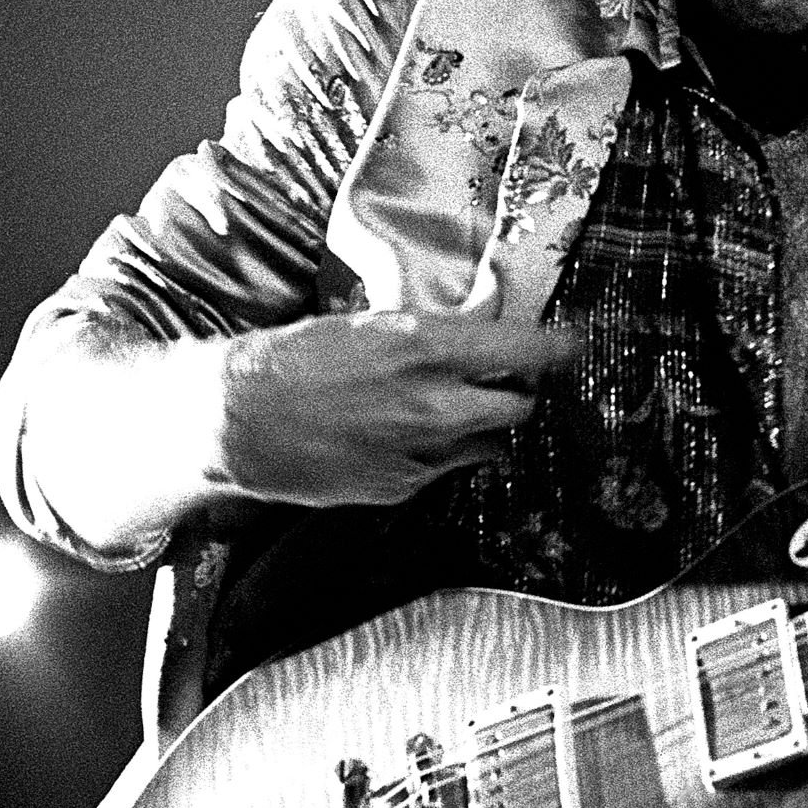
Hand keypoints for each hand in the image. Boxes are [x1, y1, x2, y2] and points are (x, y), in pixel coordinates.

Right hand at [216, 310, 581, 507]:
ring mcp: (418, 451)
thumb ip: (436, 331)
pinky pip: (447, 469)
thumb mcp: (369, 326)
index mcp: (425, 347)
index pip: (525, 351)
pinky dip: (443, 454)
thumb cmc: (294, 360)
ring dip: (484, 428)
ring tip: (451, 409)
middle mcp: (431, 403)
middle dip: (519, 393)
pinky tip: (409, 437)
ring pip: (490, 443)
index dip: (558, 349)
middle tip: (506, 381)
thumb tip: (487, 320)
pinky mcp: (401, 487)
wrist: (234, 419)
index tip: (573, 346)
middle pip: (520, 405)